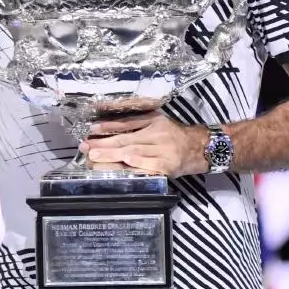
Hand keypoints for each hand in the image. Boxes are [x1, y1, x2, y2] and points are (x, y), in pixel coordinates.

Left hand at [80, 111, 208, 177]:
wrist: (202, 148)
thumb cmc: (175, 135)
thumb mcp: (157, 122)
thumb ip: (135, 124)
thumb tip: (106, 127)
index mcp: (153, 122)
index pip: (125, 125)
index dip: (107, 128)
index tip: (90, 131)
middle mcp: (157, 134)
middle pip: (126, 140)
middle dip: (103, 145)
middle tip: (86, 148)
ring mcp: (163, 150)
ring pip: (134, 152)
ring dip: (113, 156)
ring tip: (95, 159)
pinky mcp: (168, 166)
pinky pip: (151, 165)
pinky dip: (138, 163)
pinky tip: (125, 162)